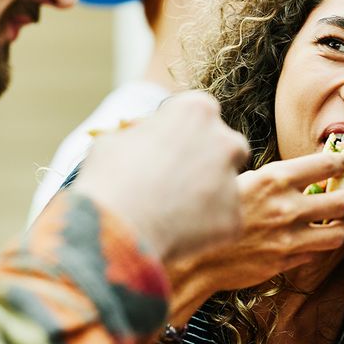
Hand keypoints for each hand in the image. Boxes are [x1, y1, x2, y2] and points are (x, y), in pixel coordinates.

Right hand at [71, 91, 248, 260]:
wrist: (114, 230)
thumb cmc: (109, 178)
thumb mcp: (116, 139)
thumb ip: (143, 135)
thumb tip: (145, 140)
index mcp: (197, 110)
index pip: (199, 113)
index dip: (180, 130)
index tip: (166, 146)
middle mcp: (225, 141)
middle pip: (225, 146)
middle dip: (207, 159)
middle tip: (177, 179)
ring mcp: (233, 182)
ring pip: (226, 186)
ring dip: (206, 195)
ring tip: (171, 211)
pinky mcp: (234, 219)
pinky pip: (222, 221)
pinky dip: (205, 227)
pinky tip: (177, 232)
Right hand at [166, 152, 343, 318]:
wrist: (192, 256)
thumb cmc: (208, 213)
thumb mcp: (238, 182)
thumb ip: (269, 181)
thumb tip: (292, 177)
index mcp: (274, 179)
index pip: (324, 166)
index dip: (339, 164)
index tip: (343, 164)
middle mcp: (287, 207)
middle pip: (342, 200)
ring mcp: (289, 237)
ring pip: (337, 232)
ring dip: (343, 225)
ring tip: (342, 221)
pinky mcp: (285, 260)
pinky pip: (315, 253)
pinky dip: (318, 246)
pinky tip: (314, 240)